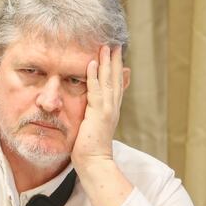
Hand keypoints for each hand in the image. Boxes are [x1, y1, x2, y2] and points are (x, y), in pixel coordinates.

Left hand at [71, 45, 123, 167]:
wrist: (94, 163)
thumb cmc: (89, 148)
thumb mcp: (93, 126)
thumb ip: (93, 112)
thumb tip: (92, 105)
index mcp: (111, 109)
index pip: (115, 84)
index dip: (116, 68)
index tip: (115, 52)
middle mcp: (112, 107)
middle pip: (116, 79)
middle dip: (115, 60)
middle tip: (115, 43)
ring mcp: (107, 110)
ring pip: (108, 81)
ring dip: (107, 62)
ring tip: (105, 46)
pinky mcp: (98, 114)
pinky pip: (96, 90)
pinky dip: (94, 76)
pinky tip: (92, 63)